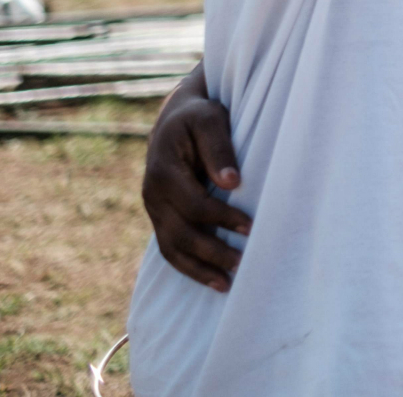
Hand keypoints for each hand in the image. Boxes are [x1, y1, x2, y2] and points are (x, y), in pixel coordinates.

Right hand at [143, 87, 249, 290]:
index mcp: (162, 170)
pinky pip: (170, 249)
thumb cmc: (199, 117)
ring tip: (227, 285)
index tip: (250, 226)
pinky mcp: (161, 218)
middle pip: (180, 233)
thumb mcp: (210, 120)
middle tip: (242, 263)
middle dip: (211, 251)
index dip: (221, 217)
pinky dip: (188, 267)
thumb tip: (232, 182)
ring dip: (198, 269)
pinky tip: (212, 280)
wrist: (176, 118)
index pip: (192, 204)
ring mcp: (153, 210)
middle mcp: (152, 194)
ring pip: (171, 248)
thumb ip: (219, 148)